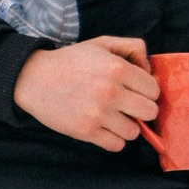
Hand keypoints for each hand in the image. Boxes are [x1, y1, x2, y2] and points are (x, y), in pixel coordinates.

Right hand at [13, 37, 159, 150]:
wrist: (34, 78)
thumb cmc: (71, 61)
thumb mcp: (102, 43)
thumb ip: (132, 47)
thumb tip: (150, 69)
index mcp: (117, 68)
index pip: (153, 90)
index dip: (147, 91)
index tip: (135, 90)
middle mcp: (110, 91)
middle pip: (150, 111)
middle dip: (142, 109)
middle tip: (128, 106)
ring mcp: (98, 113)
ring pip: (134, 132)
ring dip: (127, 126)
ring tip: (113, 117)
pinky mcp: (86, 132)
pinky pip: (117, 145)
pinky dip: (114, 139)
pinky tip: (104, 127)